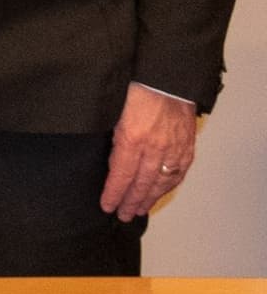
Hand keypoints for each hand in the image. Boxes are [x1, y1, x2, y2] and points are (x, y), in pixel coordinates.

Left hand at [101, 83, 200, 221]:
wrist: (166, 78)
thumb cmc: (135, 90)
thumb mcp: (114, 114)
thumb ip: (115, 141)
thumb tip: (113, 165)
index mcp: (133, 138)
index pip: (121, 175)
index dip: (114, 193)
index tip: (106, 206)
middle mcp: (155, 148)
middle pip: (142, 183)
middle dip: (131, 201)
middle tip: (122, 215)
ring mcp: (174, 148)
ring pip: (161, 181)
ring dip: (150, 198)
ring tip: (139, 210)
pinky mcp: (186, 146)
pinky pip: (178, 172)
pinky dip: (168, 185)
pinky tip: (161, 192)